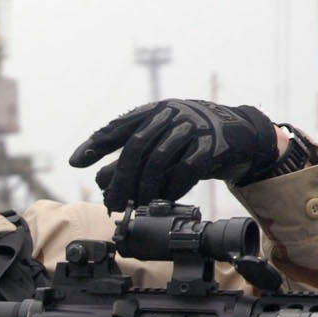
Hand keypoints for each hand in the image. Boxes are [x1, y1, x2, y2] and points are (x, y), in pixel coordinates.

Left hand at [71, 99, 281, 208]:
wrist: (241, 136)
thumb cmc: (193, 141)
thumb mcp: (162, 143)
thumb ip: (133, 158)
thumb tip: (100, 181)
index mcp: (155, 111)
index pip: (118, 127)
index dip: (95, 144)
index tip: (76, 162)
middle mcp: (171, 114)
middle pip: (136, 147)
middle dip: (120, 178)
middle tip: (111, 203)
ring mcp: (193, 128)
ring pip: (159, 160)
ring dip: (144, 188)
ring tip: (135, 205)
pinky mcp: (211, 146)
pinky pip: (186, 170)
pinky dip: (172, 188)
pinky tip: (164, 200)